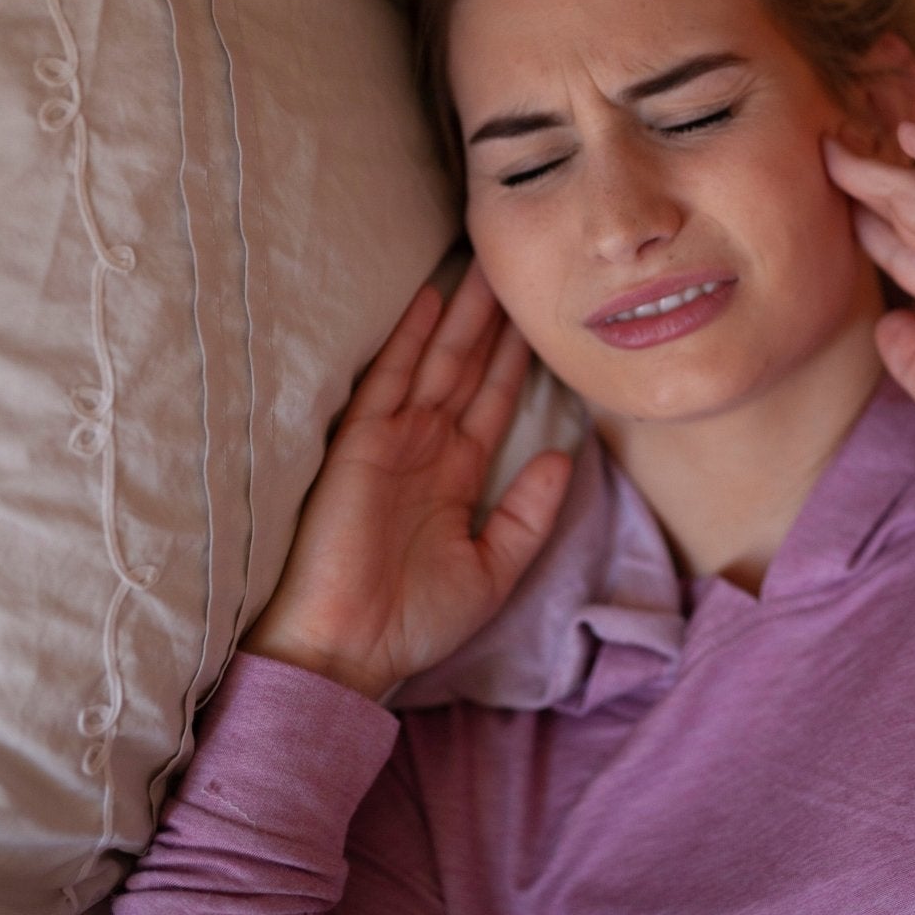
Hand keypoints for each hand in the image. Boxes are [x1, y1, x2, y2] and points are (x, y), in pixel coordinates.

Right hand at [240, 262, 571, 699]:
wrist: (348, 650)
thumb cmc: (414, 622)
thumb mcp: (493, 569)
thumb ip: (529, 513)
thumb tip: (565, 456)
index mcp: (457, 475)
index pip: (494, 402)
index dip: (517, 360)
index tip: (542, 317)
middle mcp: (428, 448)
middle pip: (469, 369)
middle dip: (494, 321)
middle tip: (519, 268)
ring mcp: (394, 441)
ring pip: (438, 362)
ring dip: (464, 316)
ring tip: (489, 265)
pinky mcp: (361, 443)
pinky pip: (389, 378)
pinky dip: (410, 338)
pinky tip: (432, 298)